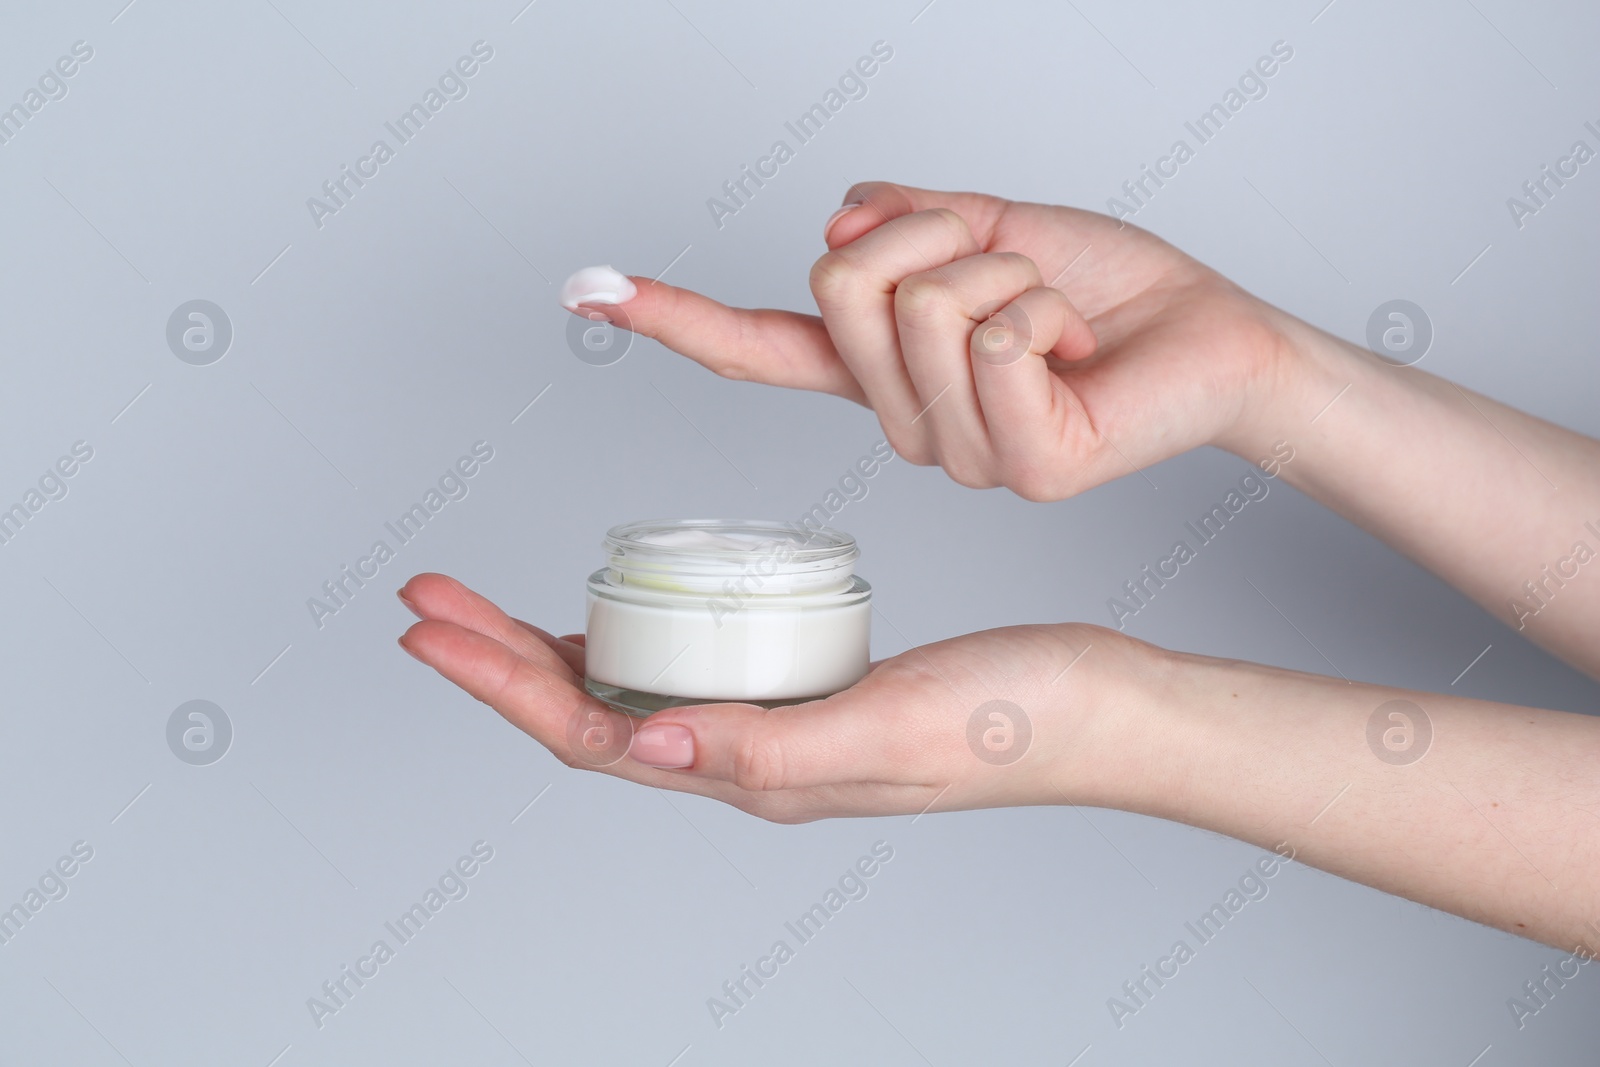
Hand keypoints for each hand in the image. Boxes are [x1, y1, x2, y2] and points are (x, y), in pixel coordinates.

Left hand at [395, 572, 1149, 821]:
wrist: (1102, 706)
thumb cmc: (1018, 720)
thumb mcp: (888, 729)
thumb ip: (767, 748)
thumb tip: (643, 743)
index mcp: (759, 775)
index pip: (593, 732)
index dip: (500, 683)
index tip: (433, 625)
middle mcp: (754, 760)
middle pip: (590, 712)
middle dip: (498, 659)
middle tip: (430, 598)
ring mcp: (780, 728)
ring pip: (631, 693)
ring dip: (548, 652)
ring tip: (489, 607)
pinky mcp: (810, 691)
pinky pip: (690, 672)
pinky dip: (631, 637)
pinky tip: (622, 611)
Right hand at [565, 181, 1299, 499]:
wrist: (1209, 333)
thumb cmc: (1108, 292)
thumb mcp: (992, 226)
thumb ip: (908, 222)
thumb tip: (841, 216)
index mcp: (886, 371)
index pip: (764, 347)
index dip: (677, 316)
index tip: (589, 290)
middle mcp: (907, 425)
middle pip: (844, 282)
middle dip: (934, 234)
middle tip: (1000, 263)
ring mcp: (961, 456)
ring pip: (924, 305)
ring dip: (1005, 269)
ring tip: (1052, 313)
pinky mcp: (1023, 469)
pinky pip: (993, 339)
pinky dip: (1046, 305)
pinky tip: (1077, 349)